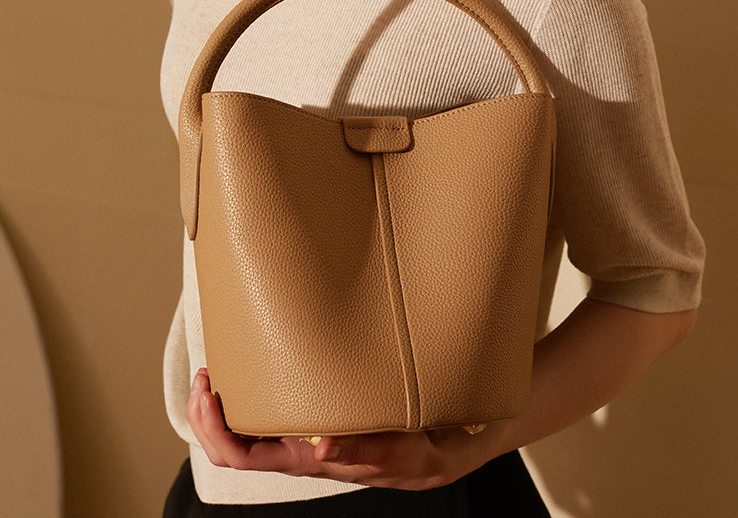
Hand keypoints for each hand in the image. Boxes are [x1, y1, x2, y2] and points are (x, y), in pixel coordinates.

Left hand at [186, 368, 508, 489]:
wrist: (442, 451)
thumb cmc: (420, 451)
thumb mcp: (401, 449)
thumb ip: (365, 449)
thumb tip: (320, 446)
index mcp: (310, 461)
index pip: (244, 457)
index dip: (215, 429)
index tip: (210, 389)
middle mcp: (299, 451)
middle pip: (231, 447)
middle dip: (205, 414)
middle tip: (205, 372)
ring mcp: (304, 438)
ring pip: (243, 432)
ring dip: (220, 404)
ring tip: (218, 366)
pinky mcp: (317, 420)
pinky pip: (269, 416)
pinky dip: (249, 394)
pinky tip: (254, 368)